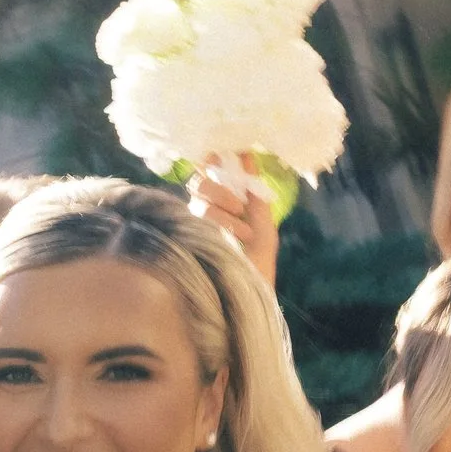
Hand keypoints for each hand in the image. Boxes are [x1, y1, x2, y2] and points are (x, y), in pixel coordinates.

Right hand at [189, 156, 279, 287]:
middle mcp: (201, 213)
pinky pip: (197, 221)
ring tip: (243, 235)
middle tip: (240, 207)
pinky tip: (232, 240)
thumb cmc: (258, 263)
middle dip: (220, 190)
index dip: (213, 162)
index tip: (223, 157)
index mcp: (220, 205)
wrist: (251, 295)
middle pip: (198, 184)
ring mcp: (192, 228)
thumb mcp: (263, 225)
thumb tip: (249, 157)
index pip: (208, 174)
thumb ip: (256, 193)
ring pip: (199, 203)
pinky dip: (219, 226)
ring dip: (224, 214)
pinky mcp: (187, 242)